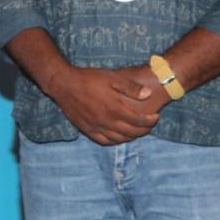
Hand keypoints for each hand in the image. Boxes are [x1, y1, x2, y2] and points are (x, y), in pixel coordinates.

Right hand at [46, 65, 164, 145]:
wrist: (64, 84)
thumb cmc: (89, 78)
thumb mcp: (112, 77)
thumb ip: (131, 88)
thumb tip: (148, 94)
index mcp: (115, 108)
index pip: (139, 120)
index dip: (151, 120)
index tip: (156, 116)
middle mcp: (107, 121)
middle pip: (132, 131)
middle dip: (144, 129)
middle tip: (150, 124)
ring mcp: (96, 127)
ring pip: (120, 138)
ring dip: (132, 137)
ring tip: (137, 130)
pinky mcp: (87, 129)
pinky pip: (105, 141)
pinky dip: (116, 141)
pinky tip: (120, 136)